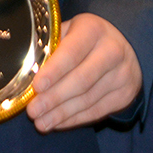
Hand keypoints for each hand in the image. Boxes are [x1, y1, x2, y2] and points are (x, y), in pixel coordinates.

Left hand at [26, 13, 141, 130]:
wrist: (123, 46)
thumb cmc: (84, 39)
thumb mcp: (69, 32)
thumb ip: (51, 48)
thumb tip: (27, 73)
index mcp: (93, 30)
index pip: (72, 53)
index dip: (54, 71)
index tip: (37, 86)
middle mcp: (112, 51)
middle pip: (81, 80)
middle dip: (54, 98)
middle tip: (33, 111)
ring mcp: (122, 74)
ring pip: (88, 99)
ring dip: (61, 113)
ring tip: (41, 123)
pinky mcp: (125, 94)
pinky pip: (97, 111)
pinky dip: (75, 119)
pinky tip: (57, 123)